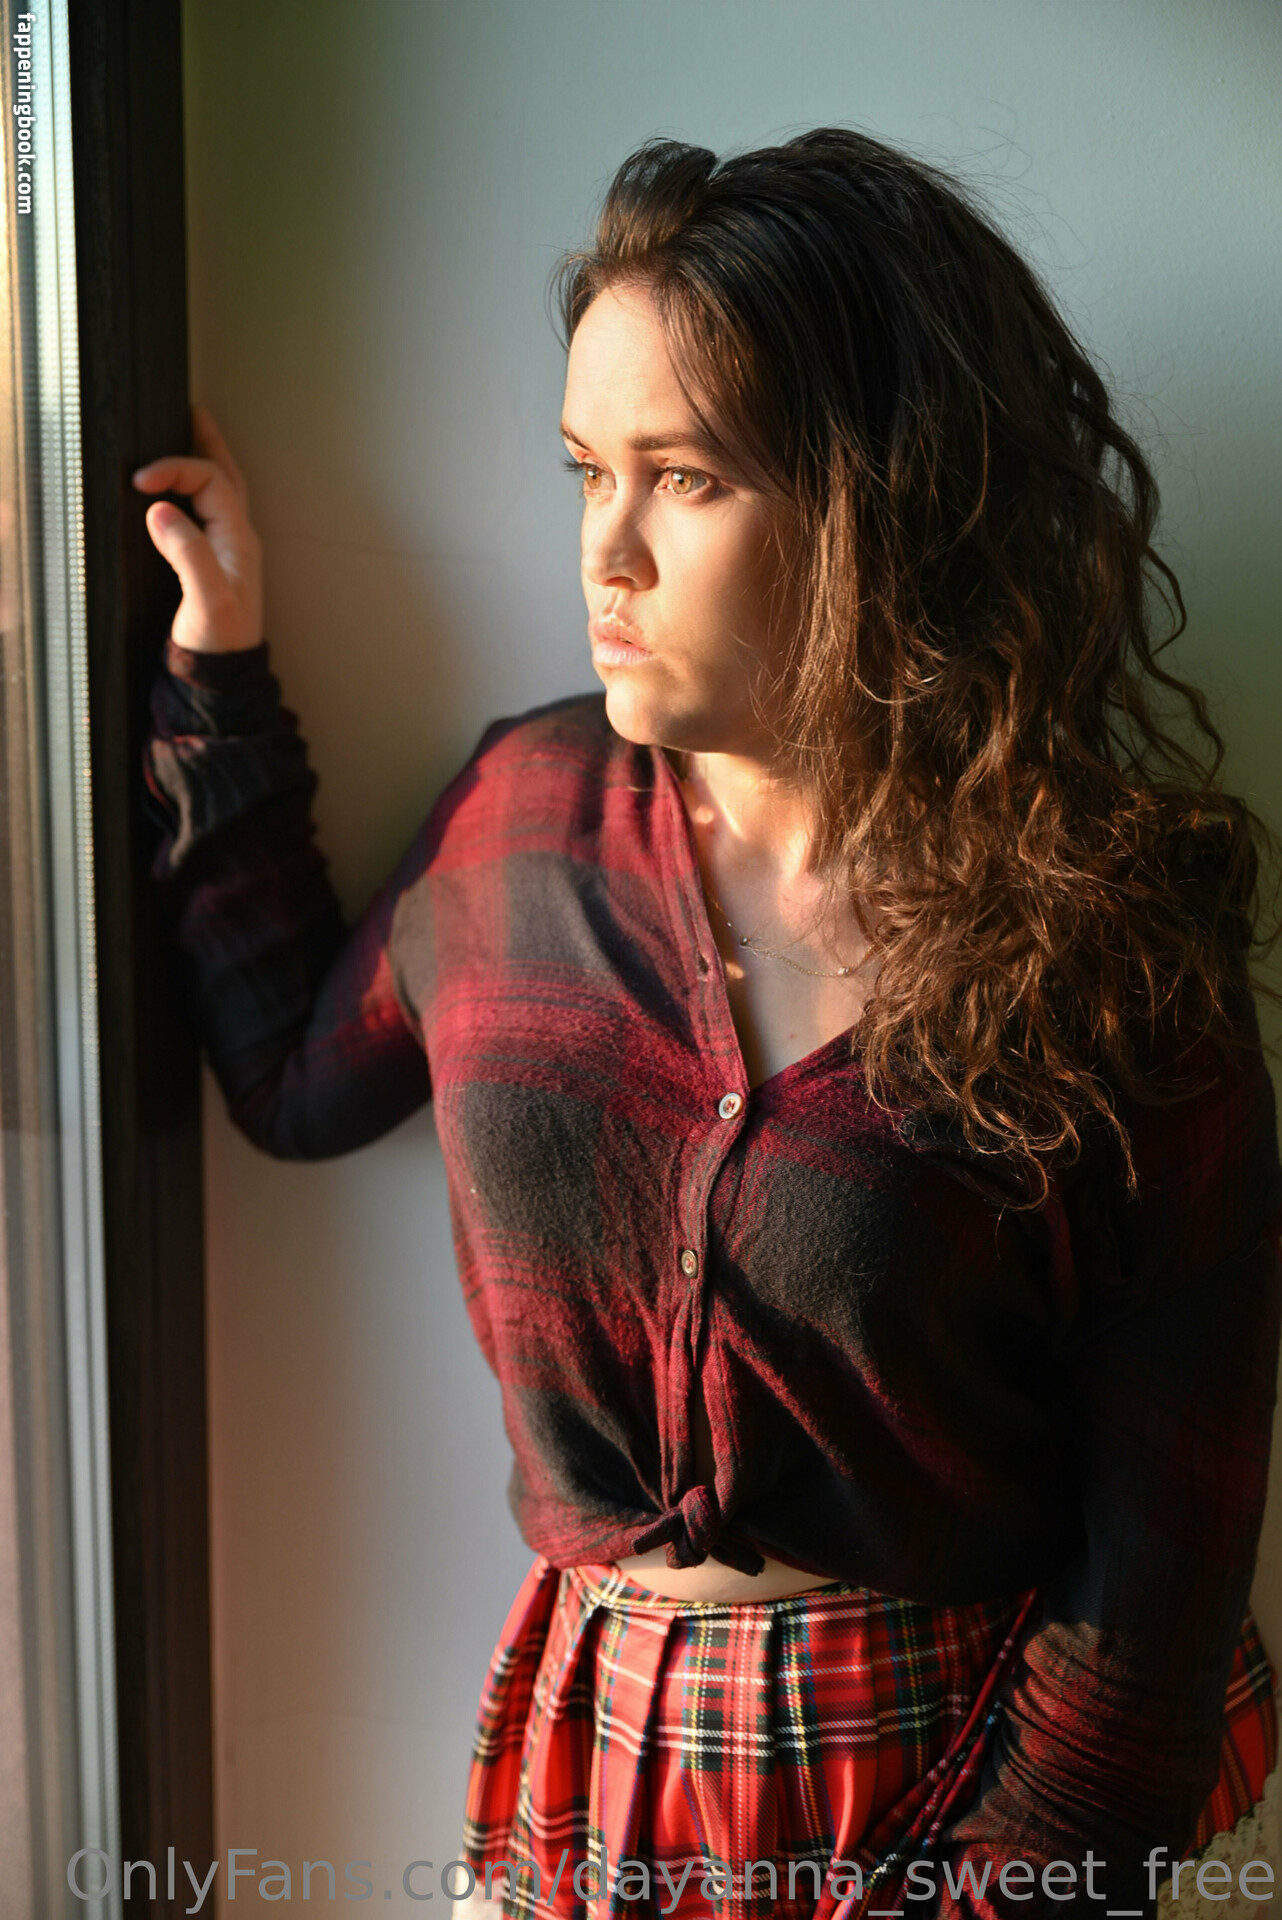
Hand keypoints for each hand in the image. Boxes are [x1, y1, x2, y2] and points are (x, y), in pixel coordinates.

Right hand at [132, 403, 263, 652]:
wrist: (223, 679)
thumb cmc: (219, 643)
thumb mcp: (206, 600)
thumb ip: (187, 553)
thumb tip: (159, 509)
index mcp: (238, 539)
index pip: (208, 481)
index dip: (173, 471)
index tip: (139, 482)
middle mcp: (237, 539)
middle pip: (225, 477)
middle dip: (208, 443)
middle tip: (190, 414)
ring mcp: (227, 552)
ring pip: (219, 493)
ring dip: (205, 462)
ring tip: (189, 436)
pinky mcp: (212, 565)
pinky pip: (208, 514)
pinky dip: (195, 492)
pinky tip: (180, 493)